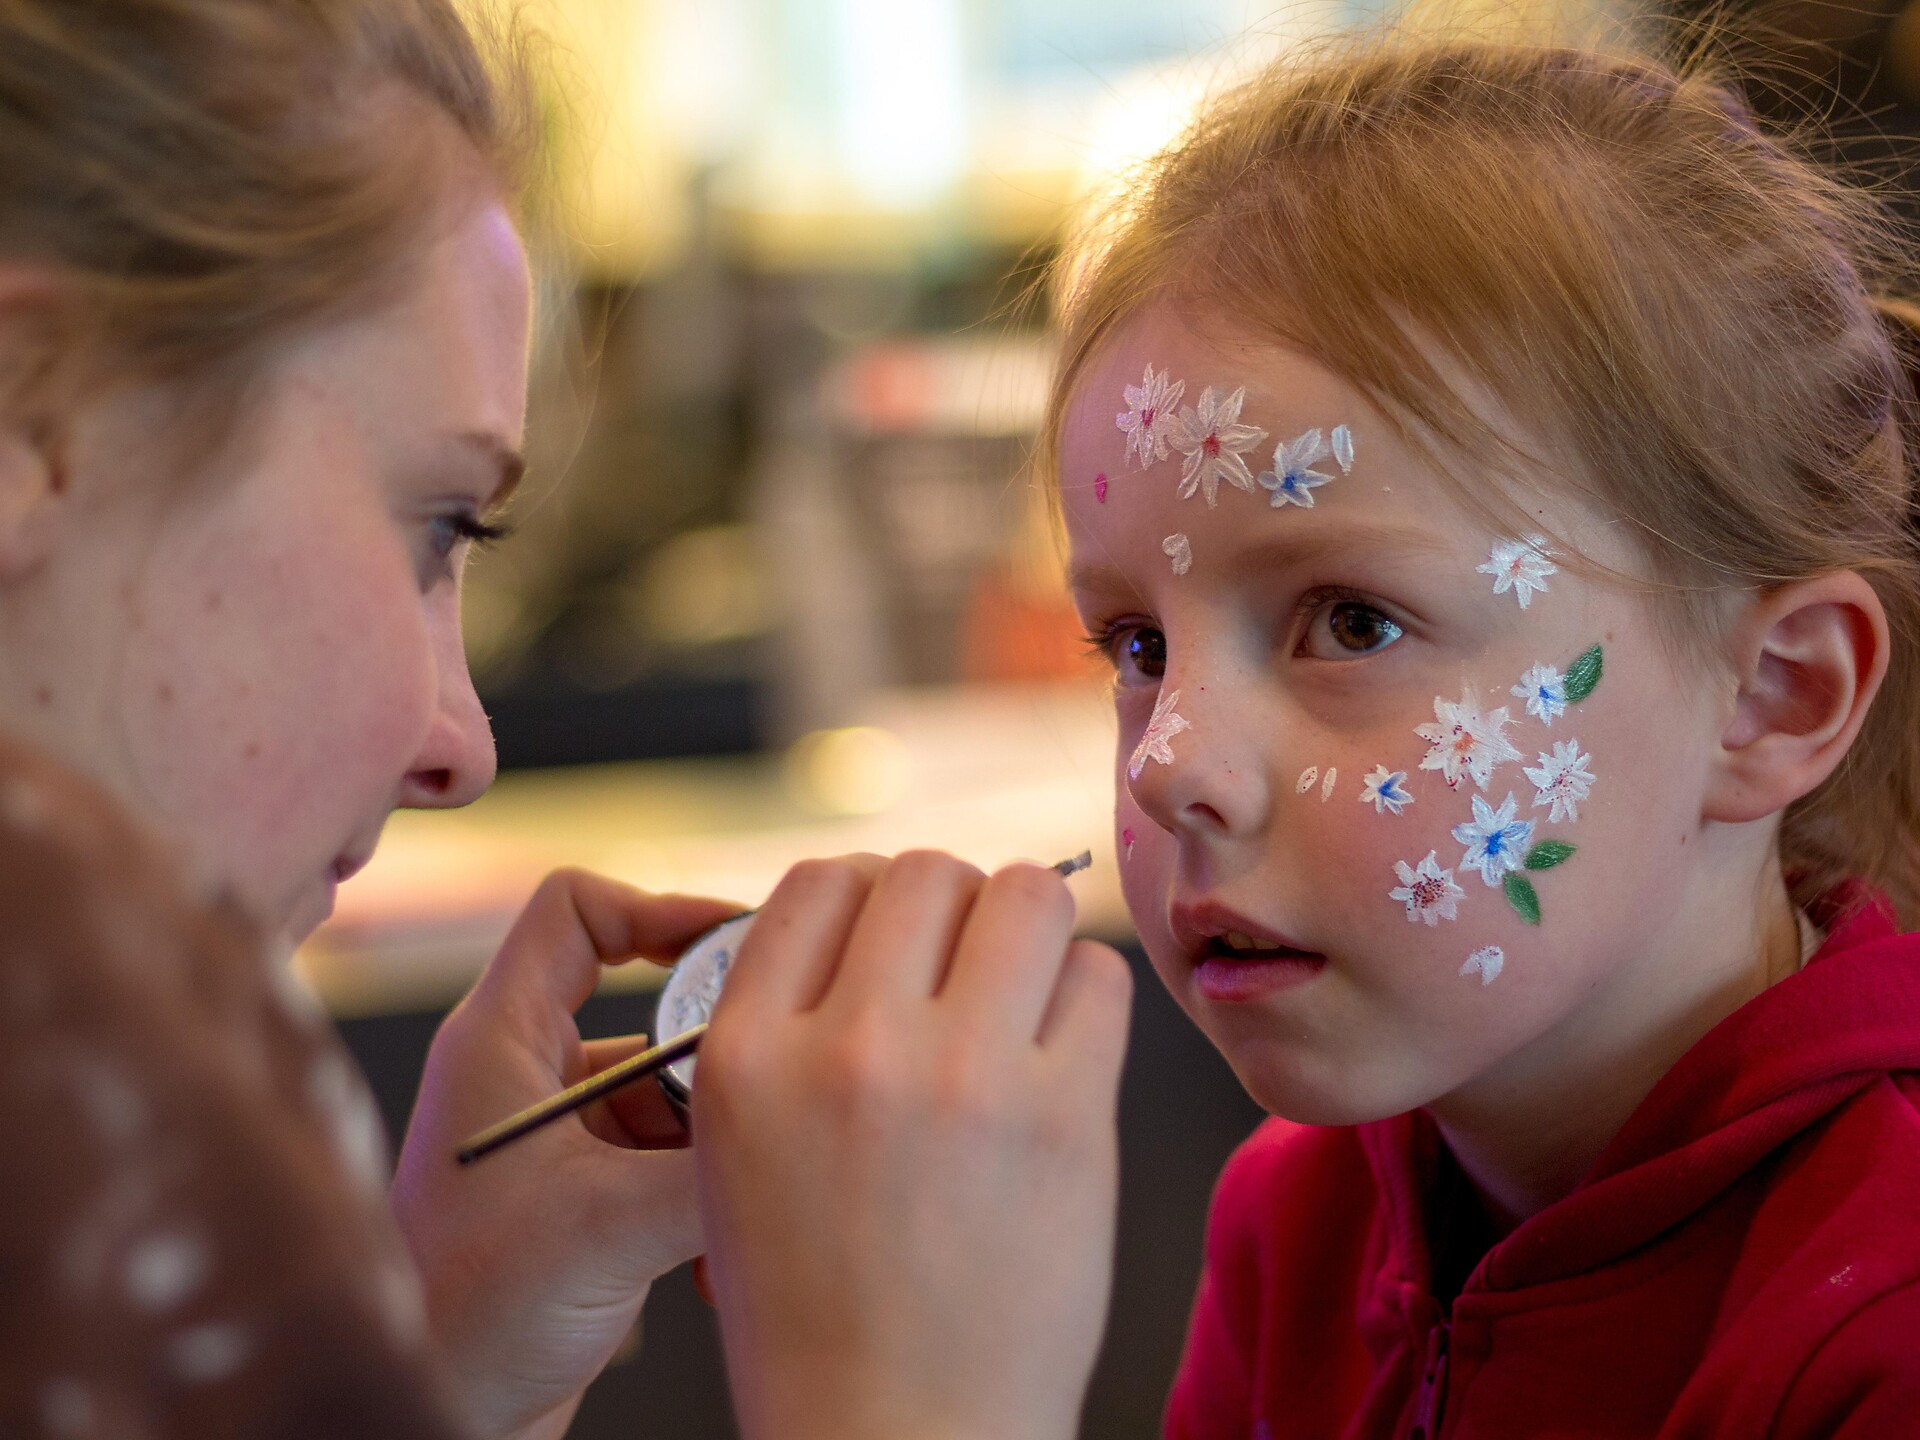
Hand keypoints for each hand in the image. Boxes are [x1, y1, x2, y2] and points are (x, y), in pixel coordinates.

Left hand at [391, 869, 739, 1439]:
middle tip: (776, 1084)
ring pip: (668, 1090)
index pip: (576, 909)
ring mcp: (552, 1138)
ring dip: (716, 1142)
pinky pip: (664, 1155)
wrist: (438, 1427)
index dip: (661, 907)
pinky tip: (717, 1257)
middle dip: (718, 1057)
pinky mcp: (577, 1195)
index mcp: (499, 1045)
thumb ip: (712, 1165)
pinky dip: (700, 1191)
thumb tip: (806, 1118)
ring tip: (743, 1202)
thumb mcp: (609, 1229)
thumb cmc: (470, 1326)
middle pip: (647, 1006)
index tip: (742, 945)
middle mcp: (522, 1076)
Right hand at [693, 852, 1133, 1439]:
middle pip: (927, 872)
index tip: (898, 933)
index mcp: (747, 1057)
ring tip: (1024, 991)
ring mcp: (958, 1077)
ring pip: (1023, 894)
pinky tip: (1065, 1051)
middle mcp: (845, 1049)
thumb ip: (783, 1036)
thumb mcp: (737, 1162)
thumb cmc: (819, 1311)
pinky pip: (1098, 977)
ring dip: (1029, 929)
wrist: (898, 1436)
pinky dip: (1087, 997)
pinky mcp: (1063, 1118)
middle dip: (955, 906)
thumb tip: (869, 922)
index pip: (819, 881)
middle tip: (970, 966)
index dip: (869, 893)